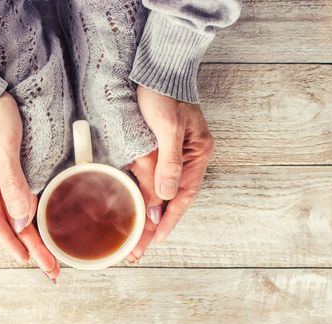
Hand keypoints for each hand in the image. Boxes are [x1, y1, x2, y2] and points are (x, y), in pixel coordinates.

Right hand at [0, 92, 59, 280]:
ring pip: (11, 214)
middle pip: (7, 223)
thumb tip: (22, 220)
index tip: (31, 262)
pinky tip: (36, 226)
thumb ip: (13, 184)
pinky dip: (26, 217)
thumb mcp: (4, 147)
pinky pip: (12, 200)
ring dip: (29, 235)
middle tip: (51, 269)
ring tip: (47, 255)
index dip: (14, 244)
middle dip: (29, 247)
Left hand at [127, 86, 213, 259]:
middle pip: (171, 198)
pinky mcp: (159, 148)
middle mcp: (187, 158)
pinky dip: (143, 194)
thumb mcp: (168, 128)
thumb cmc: (164, 94)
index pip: (183, 196)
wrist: (157, 68)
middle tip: (139, 248)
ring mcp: (173, 154)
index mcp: (197, 155)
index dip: (169, 220)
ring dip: (149, 213)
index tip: (155, 240)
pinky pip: (151, 178)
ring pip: (161, 191)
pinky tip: (135, 208)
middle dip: (156, 224)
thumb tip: (164, 197)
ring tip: (136, 236)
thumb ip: (168, 163)